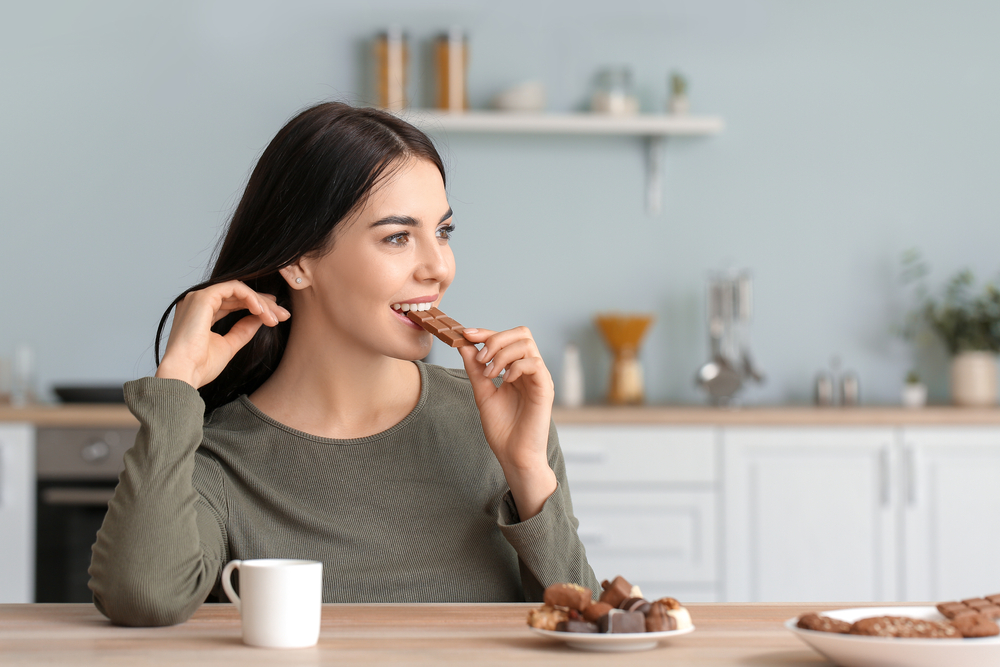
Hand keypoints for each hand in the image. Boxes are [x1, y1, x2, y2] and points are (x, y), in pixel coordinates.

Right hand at [155, 281, 289, 388]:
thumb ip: (243, 329)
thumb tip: (261, 317)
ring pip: (238, 290)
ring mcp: (198, 297)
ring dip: (260, 303)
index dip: (256, 307)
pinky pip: (233, 288)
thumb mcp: (229, 345)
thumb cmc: (200, 366)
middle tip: (283, 315)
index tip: (276, 316)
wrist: (184, 374)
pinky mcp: (202, 297)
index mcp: (200, 313)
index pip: (233, 303)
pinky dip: (251, 297)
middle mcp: (197, 302)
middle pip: (238, 296)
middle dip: (264, 305)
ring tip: (274, 318)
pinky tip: (261, 311)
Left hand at [458, 326, 556, 519]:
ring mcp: (539, 378)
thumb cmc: (502, 429)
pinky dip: (516, 366)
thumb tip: (463, 345)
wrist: (514, 455)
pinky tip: (505, 380)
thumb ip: (475, 369)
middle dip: (496, 339)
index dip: (486, 332)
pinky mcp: (545, 388)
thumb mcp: (483, 393)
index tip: (465, 334)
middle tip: (480, 358)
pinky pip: (534, 363)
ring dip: (502, 354)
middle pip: (521, 333)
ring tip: (490, 373)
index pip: (506, 338)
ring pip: (527, 344)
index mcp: (516, 369)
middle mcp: (530, 370)